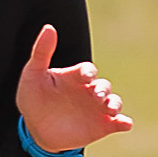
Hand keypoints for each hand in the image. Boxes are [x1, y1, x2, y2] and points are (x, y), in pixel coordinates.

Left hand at [15, 23, 131, 155]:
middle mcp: (89, 90)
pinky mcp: (101, 126)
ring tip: (111, 109)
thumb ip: (41, 52)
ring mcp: (97, 109)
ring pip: (114, 102)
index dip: (88, 72)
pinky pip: (117, 123)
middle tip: (97, 96)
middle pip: (103, 86)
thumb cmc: (33, 98)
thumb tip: (49, 27)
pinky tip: (125, 124)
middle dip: (102, 90)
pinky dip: (123, 122)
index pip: (87, 70)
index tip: (86, 76)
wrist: (35, 129)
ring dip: (115, 104)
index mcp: (75, 76)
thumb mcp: (33, 74)